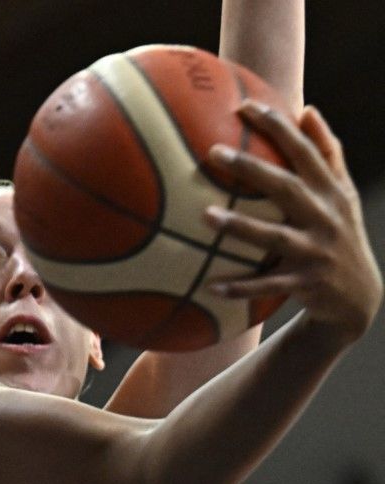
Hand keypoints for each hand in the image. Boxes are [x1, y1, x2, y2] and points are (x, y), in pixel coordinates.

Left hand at [204, 101, 382, 343]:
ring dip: (240, 227)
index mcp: (331, 191)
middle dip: (251, 168)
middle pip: (286, 187)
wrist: (359, 296)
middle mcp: (325, 217)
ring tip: (205, 215)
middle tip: (213, 152)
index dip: (278, 127)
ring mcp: (315, 252)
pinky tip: (209, 286)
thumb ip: (326, 153)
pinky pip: (267, 285)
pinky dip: (240, 287)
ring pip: (273, 237)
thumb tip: (307, 109)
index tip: (245, 106)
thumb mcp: (341, 193)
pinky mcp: (304, 284)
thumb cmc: (339, 232)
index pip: (305, 151)